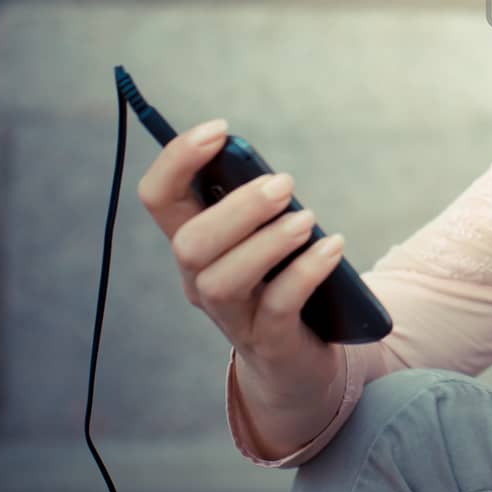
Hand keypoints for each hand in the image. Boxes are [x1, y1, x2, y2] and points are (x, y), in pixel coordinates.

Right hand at [137, 119, 342, 387]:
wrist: (297, 361)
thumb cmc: (280, 281)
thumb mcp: (265, 237)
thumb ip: (261, 207)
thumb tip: (271, 178)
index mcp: (195, 245)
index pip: (159, 198)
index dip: (177, 160)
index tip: (219, 130)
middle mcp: (200, 281)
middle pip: (189, 245)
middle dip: (236, 208)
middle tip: (285, 183)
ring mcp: (231, 317)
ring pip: (223, 281)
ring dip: (267, 242)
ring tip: (307, 219)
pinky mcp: (269, 342)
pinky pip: (278, 307)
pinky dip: (305, 272)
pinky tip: (333, 247)